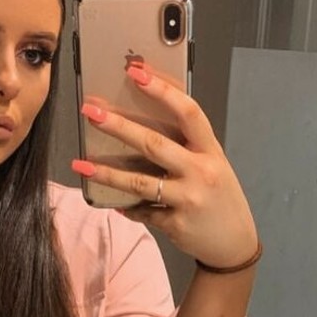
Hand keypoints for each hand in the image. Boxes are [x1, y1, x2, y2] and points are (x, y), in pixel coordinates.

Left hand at [71, 64, 258, 269]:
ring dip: (107, 174)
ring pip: (139, 183)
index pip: (188, 112)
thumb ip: (187, 147)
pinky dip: (126, 207)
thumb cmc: (220, 198)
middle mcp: (200, 172)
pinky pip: (142, 212)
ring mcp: (188, 199)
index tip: (136, 73)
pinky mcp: (175, 224)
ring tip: (81, 164)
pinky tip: (112, 201)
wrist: (235, 243)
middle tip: (90, 112)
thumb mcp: (213, 165)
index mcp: (210, 151)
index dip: (162, 91)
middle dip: (119, 127)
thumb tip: (144, 126)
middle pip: (154, 144)